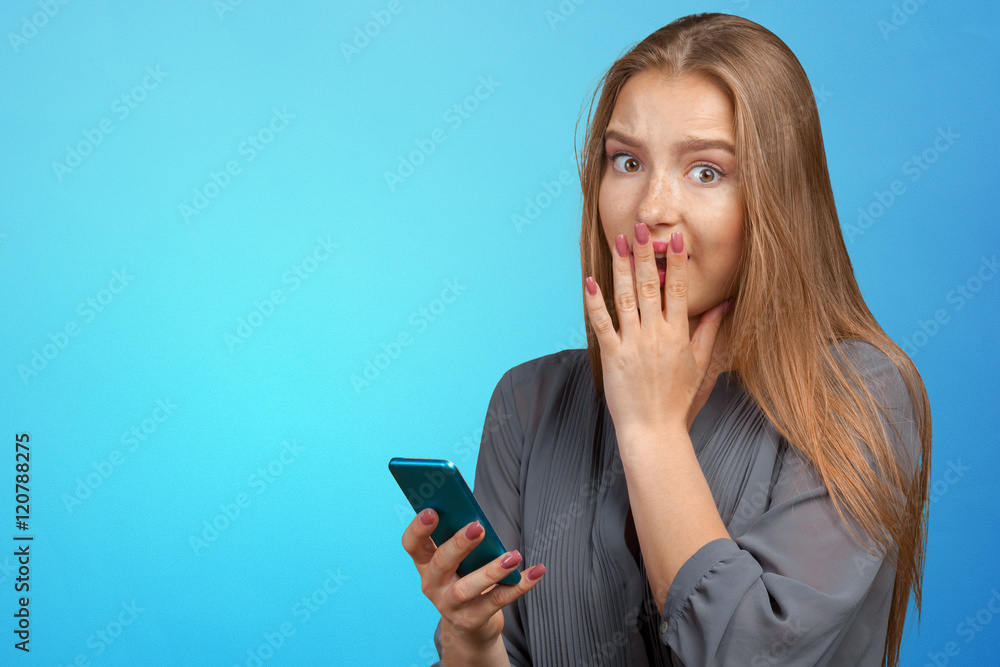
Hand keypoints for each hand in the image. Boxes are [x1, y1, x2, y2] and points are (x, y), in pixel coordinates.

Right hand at [401, 508, 545, 650]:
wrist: (469, 625)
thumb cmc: (464, 577)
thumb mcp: (457, 560)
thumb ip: (461, 539)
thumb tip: (477, 517)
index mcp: (425, 563)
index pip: (412, 544)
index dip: (419, 528)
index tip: (432, 510)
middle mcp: (433, 585)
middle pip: (441, 563)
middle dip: (458, 544)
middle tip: (477, 527)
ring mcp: (450, 605)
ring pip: (467, 588)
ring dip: (491, 570)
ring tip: (513, 556)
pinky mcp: (472, 620)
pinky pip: (497, 601)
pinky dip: (519, 586)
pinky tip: (536, 572)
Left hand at [583, 224, 733, 438]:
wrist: (654, 431)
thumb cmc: (677, 399)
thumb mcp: (700, 364)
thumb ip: (710, 331)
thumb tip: (725, 304)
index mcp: (678, 334)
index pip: (679, 290)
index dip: (677, 263)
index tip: (675, 239)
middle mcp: (656, 335)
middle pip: (651, 286)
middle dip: (645, 255)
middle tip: (640, 228)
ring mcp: (633, 344)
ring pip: (626, 298)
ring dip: (621, 268)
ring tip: (618, 242)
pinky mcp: (612, 356)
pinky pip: (602, 324)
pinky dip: (595, 302)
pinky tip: (590, 281)